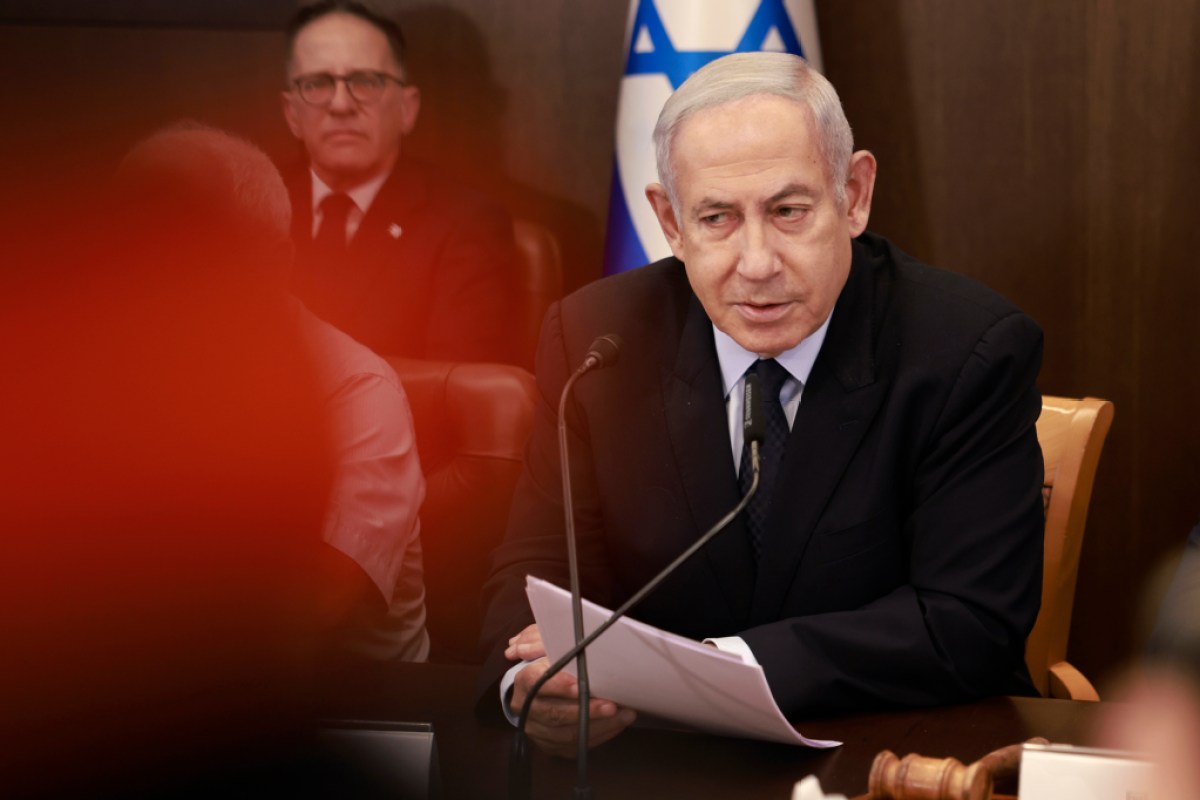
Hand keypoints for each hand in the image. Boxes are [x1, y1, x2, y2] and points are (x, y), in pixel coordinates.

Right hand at [505, 624, 636, 757]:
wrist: (534, 689)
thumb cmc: (546, 662)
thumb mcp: (546, 644)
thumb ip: (545, 641)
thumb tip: (538, 640)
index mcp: (524, 681)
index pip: (538, 684)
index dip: (560, 686)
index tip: (581, 685)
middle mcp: (526, 709)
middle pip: (555, 714)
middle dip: (586, 711)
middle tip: (612, 705)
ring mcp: (537, 730)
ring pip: (566, 734)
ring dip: (599, 726)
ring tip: (624, 716)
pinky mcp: (550, 744)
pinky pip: (574, 746)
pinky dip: (599, 736)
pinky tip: (617, 725)